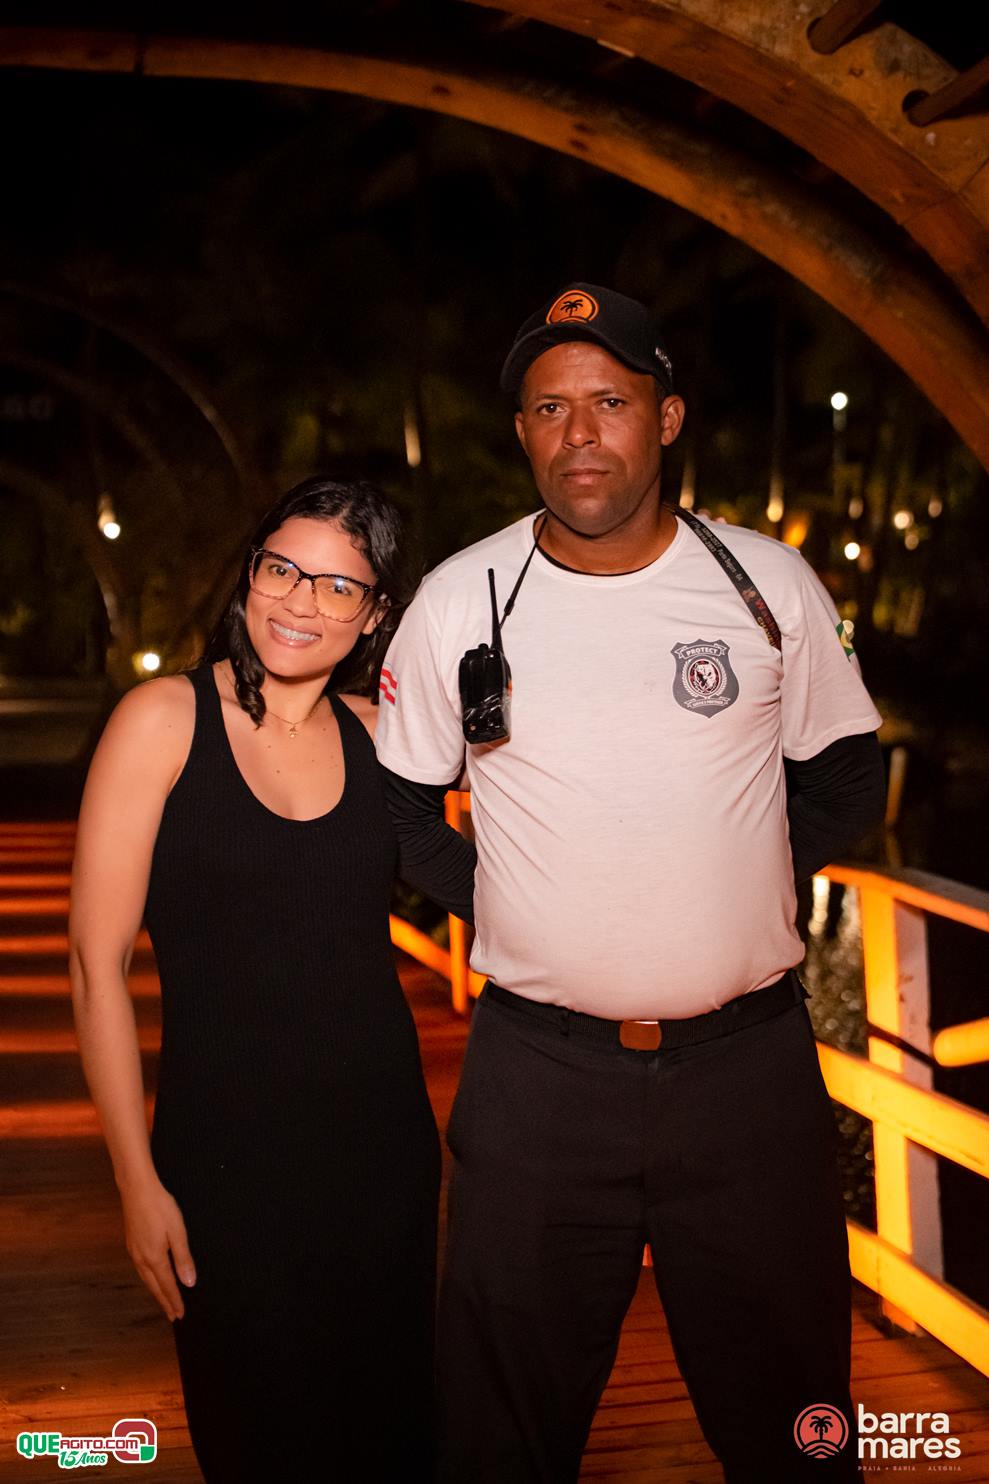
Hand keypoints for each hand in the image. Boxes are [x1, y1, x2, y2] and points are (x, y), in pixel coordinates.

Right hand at [120, 1177, 196, 1321]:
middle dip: (164, 1301)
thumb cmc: (159, 1206)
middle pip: (154, 1286)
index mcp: (154, 1258)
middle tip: (172, 1315)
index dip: (174, 1301)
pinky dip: (148, 1279)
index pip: (167, 1286)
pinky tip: (151, 1277)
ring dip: (156, 1291)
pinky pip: (141, 1269)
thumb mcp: (177, 1231)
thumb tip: (189, 1283)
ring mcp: (134, 1251)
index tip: (180, 1314)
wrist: (137, 1188)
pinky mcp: (131, 1243)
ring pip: (146, 1279)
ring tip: (163, 1300)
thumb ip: (183, 1258)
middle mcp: (141, 1259)